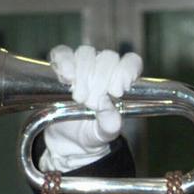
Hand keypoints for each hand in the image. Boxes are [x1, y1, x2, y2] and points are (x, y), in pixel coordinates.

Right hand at [42, 44, 142, 170]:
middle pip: (108, 58)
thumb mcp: (105, 133)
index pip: (131, 62)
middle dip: (101, 80)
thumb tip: (105, 103)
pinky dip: (65, 63)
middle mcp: (105, 68)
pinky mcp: (62, 66)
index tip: (117, 91)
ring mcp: (83, 64)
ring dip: (83, 75)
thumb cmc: (94, 132)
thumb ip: (110, 122)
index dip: (126, 71)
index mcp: (122, 80)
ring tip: (79, 99)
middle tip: (92, 104)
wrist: (70, 139)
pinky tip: (66, 78)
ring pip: (86, 54)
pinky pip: (62, 53)